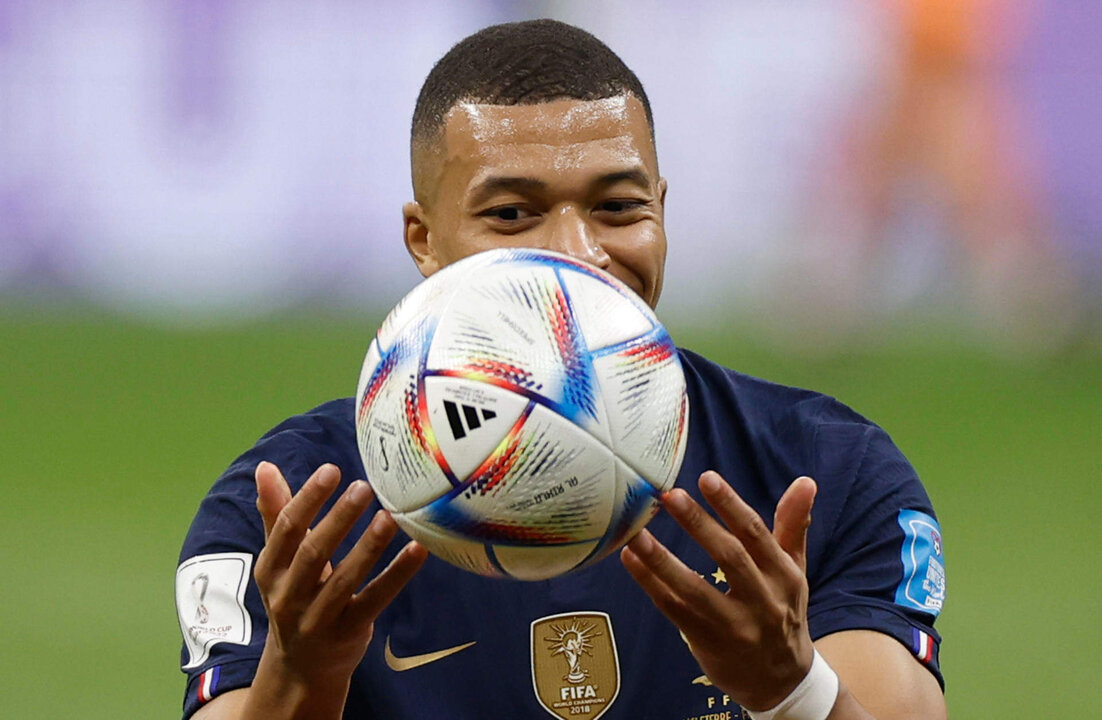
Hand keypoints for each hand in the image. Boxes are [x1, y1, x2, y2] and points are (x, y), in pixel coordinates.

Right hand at [252, 461, 426, 688]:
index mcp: (271, 570)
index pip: (287, 529)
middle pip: (313, 553)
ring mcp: (319, 617)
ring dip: (368, 547)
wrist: (300, 668)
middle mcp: (289, 595)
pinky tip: (417, 550)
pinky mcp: (349, 632)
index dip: (308, 499)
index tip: (331, 471)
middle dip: (338, 519)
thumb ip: (276, 514)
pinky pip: (376, 599)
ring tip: (390, 517)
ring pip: (345, 579)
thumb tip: (265, 468)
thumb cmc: (295, 597)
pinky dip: (397, 574)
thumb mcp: (279, 561)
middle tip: (363, 487)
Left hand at [621, 471, 816, 711]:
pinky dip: (651, 584)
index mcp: (783, 575)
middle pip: (728, 557)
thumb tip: (805, 481)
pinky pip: (675, 611)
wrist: (782, 680)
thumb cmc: (783, 610)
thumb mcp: (794, 569)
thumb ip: (794, 524)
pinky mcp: (708, 642)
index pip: (756, 534)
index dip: (730, 505)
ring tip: (636, 532)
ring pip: (694, 589)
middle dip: (698, 524)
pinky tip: (631, 560)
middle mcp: (762, 600)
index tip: (706, 478)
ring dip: (661, 560)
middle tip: (669, 495)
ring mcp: (734, 626)